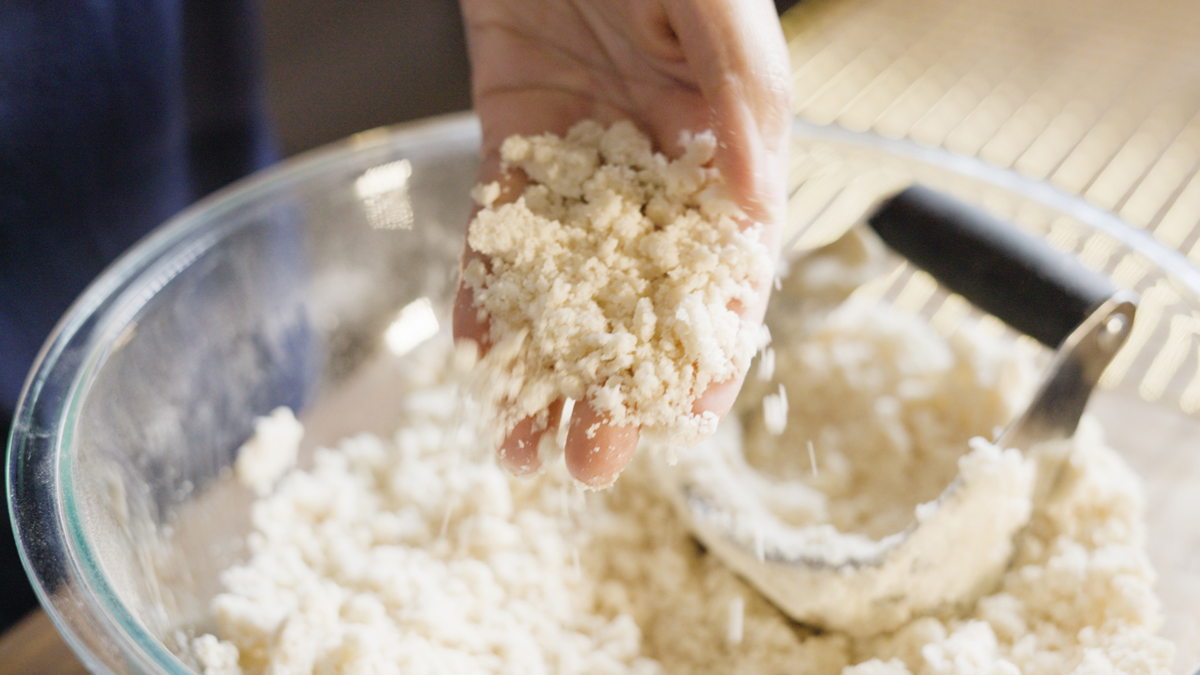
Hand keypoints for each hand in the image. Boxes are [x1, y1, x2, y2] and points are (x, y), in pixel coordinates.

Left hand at [454, 0, 791, 485]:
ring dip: (542, 363)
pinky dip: (484, 292)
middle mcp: (656, 162)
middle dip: (611, 383)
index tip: (681, 423)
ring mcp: (580, 156)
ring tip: (520, 444)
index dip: (704, 351)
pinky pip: (498, 230)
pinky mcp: (511, 140)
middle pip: (636, 295)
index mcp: (727, 140)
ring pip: (563, 280)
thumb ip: (747, 92)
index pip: (723, 267)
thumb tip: (758, 199)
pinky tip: (474, 355)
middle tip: (586, 462)